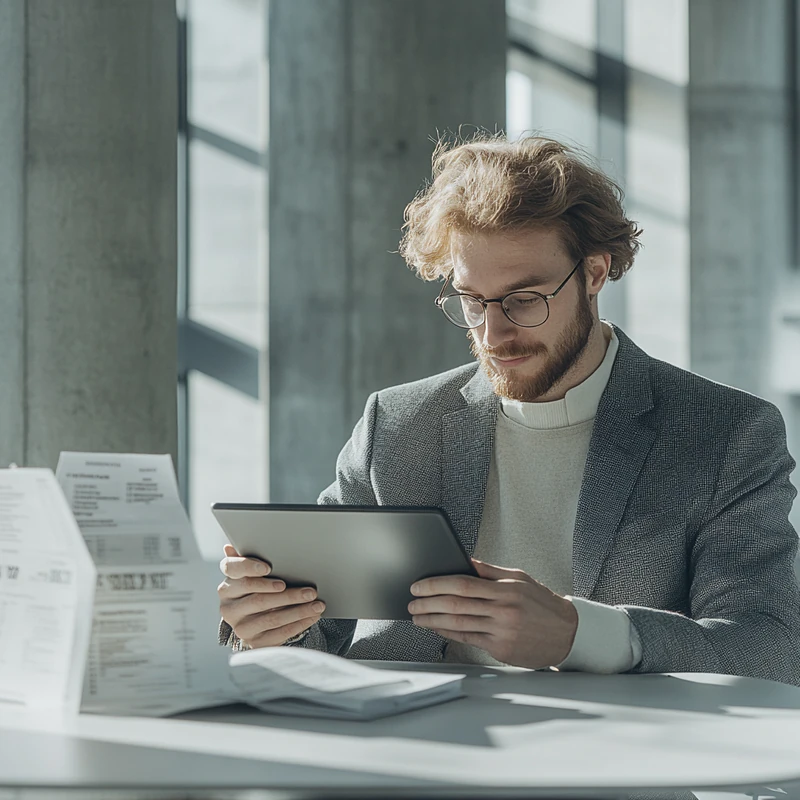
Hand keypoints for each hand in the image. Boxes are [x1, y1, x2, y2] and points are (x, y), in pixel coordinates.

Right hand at [218, 544, 324, 647]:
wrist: (256, 622)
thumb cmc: (258, 590)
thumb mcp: (253, 575)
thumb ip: (246, 560)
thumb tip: (229, 547)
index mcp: (227, 586)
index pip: (232, 571)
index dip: (249, 568)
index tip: (269, 567)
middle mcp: (229, 608)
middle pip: (259, 598)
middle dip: (288, 594)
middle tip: (310, 591)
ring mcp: (241, 627)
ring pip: (271, 618)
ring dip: (299, 610)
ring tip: (317, 604)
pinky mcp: (254, 642)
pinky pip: (279, 633)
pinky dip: (299, 624)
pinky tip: (312, 616)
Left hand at [408, 559, 577, 668]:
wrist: (568, 634)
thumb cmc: (542, 603)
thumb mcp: (519, 578)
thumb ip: (488, 571)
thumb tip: (462, 560)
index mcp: (505, 589)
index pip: (462, 584)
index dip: (436, 584)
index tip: (419, 585)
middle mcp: (503, 611)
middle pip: (455, 605)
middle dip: (428, 603)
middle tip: (412, 602)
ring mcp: (501, 632)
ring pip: (458, 624)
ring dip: (433, 620)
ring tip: (417, 616)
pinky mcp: (501, 649)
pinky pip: (469, 639)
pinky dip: (449, 633)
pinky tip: (436, 629)